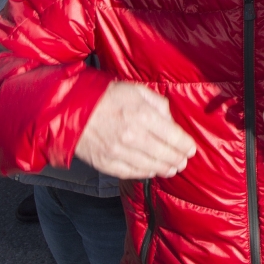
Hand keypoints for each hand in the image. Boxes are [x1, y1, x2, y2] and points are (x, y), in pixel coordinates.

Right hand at [75, 81, 198, 178]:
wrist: (72, 109)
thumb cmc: (106, 96)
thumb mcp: (136, 90)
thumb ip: (158, 104)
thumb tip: (171, 120)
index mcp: (142, 115)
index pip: (173, 136)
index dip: (185, 144)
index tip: (191, 148)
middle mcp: (132, 136)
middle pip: (164, 154)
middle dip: (178, 158)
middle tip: (184, 160)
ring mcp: (118, 152)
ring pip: (149, 166)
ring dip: (164, 169)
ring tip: (172, 168)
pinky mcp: (106, 162)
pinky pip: (131, 172)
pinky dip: (144, 174)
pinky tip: (152, 171)